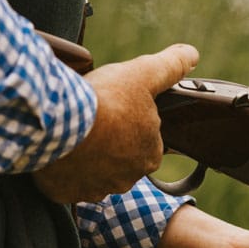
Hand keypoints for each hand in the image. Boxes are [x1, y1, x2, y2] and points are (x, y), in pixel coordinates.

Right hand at [34, 43, 198, 204]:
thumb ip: (170, 66)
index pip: (145, 138)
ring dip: (86, 154)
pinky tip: (59, 147)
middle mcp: (126, 180)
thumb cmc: (105, 100)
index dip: (130, 121)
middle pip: (120, 157)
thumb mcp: (143, 74)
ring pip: (92, 170)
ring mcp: (94, 189)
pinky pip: (66, 181)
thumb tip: (192, 54)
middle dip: (109, 141)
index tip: (115, 108)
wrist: (57, 123)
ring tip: (74, 131)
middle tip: (93, 119)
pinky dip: (63, 166)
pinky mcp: (65, 193)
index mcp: (150, 156)